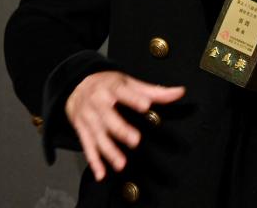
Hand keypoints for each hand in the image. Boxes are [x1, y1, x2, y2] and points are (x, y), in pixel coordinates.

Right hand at [65, 71, 184, 180]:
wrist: (75, 86)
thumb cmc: (108, 84)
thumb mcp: (129, 82)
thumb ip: (155, 91)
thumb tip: (180, 92)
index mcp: (112, 88)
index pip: (123, 92)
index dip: (134, 99)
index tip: (146, 105)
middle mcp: (98, 103)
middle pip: (109, 118)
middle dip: (121, 130)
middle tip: (135, 140)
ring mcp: (88, 118)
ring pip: (98, 136)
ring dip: (109, 151)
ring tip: (121, 164)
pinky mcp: (82, 130)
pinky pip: (87, 147)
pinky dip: (94, 161)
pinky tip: (102, 173)